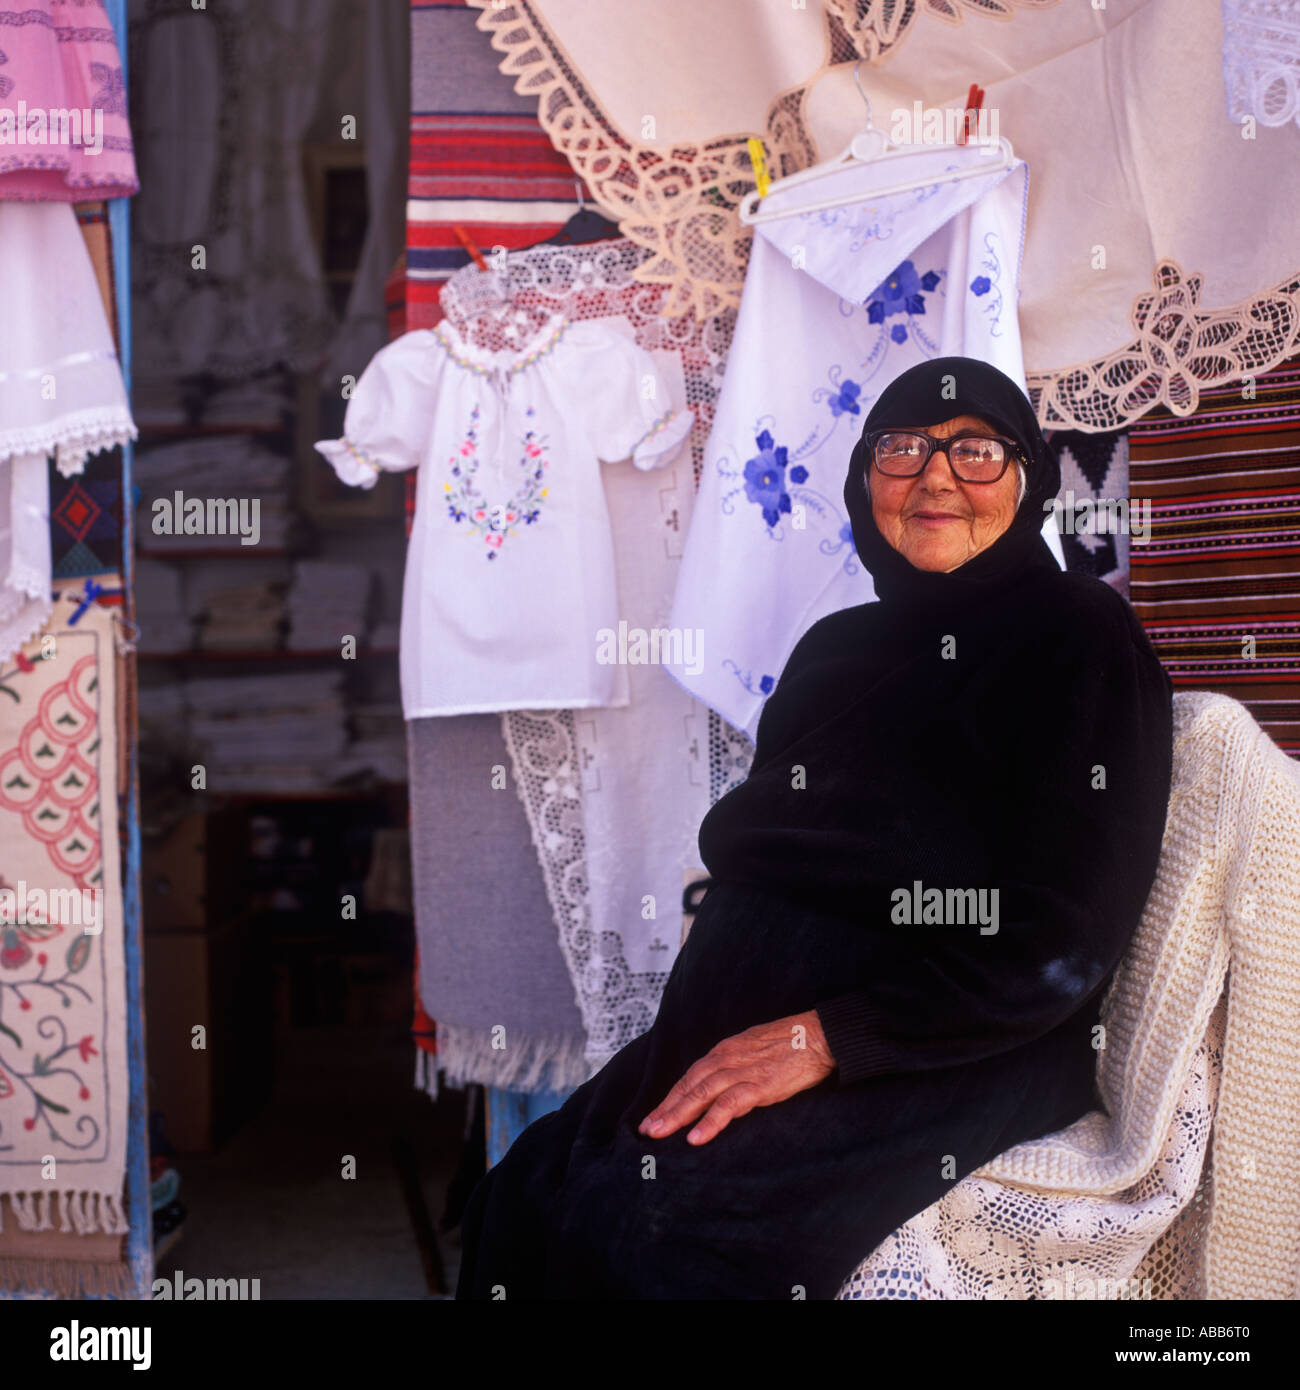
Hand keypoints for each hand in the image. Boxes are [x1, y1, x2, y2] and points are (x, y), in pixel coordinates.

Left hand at [637, 1009, 834, 1145]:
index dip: (671, 1097)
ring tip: (659, 1134)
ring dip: (677, 1116)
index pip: (691, 1077)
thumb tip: (724, 1092)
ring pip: (700, 1095)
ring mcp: (741, 1071)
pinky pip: (729, 1105)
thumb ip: (737, 1069)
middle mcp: (727, 1058)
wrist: (819, 1035)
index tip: (655, 1115)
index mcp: (725, 1051)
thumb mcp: (755, 1051)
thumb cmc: (792, 1044)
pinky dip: (710, 1121)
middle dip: (666, 1108)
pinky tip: (696, 1137)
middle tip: (646, 1130)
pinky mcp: (759, 1085)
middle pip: (689, 1086)